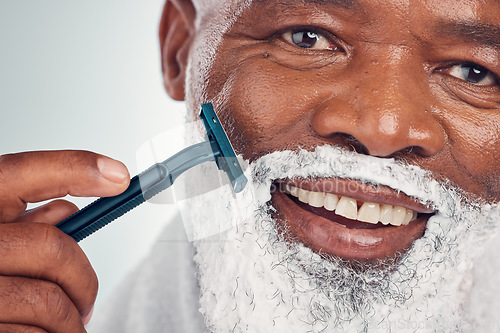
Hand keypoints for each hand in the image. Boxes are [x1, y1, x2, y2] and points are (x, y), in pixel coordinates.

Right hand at [0, 150, 129, 331]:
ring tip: (68, 324)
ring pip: (49, 301)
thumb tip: (68, 210)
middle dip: (83, 279)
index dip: (75, 168)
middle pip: (53, 248)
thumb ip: (24, 222)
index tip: (119, 177)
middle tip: (86, 300)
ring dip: (71, 318)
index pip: (20, 172)